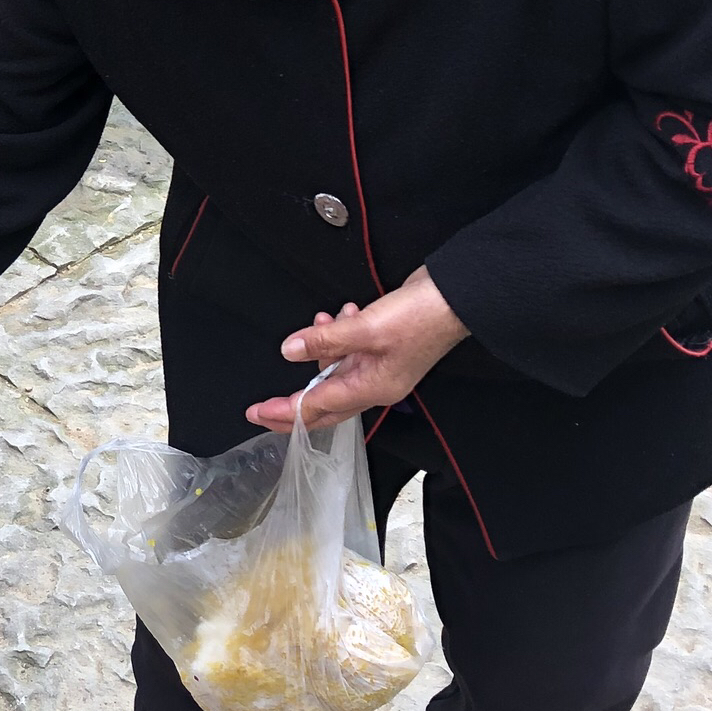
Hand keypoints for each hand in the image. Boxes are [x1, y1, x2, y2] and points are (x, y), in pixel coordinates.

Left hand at [245, 267, 467, 431]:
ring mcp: (381, 367)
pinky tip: (341, 312)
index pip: (318, 408)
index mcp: (371, 389)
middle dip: (293, 403)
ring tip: (318, 322)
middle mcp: (376, 385)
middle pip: (325, 403)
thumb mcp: (364, 328)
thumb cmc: (418, 317)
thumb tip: (290, 351)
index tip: (256, 413)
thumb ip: (325, 340)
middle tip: (262, 407)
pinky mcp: (384, 348)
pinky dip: (339, 335)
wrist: (455, 297)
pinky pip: (350, 350)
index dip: (284, 412)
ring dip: (321, 351)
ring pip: (337, 371)